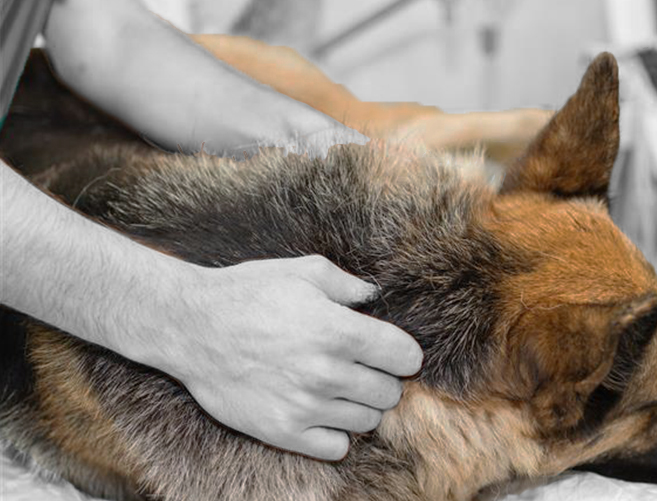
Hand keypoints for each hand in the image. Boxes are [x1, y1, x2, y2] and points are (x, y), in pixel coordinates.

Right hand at [153, 255, 421, 459]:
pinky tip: (322, 411)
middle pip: (389, 393)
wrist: (190, 326)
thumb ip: (348, 284)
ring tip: (338, 387)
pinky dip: (336, 433)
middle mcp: (326, 372)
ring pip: (367, 421)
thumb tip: (376, 296)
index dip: (404, 353)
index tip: (392, 351)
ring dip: (360, 405)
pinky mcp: (283, 432)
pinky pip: (337, 448)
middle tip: (361, 367)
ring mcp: (305, 406)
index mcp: (337, 330)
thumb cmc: (248, 293)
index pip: (404, 357)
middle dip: (382, 379)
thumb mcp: (302, 272)